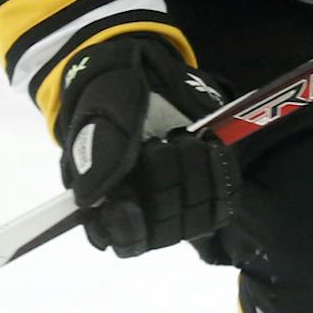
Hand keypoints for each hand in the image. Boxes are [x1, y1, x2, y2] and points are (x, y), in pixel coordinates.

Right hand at [54, 34, 237, 257]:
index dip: (127, 227)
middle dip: (165, 185)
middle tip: (160, 144)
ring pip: (194, 220)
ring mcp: (177, 203)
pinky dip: (220, 173)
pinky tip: (210, 145)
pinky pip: (223, 203)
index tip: (128, 201)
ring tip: (183, 138)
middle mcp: (142, 210)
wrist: (145, 72)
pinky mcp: (208, 190)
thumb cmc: (112, 94)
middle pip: (163, 231)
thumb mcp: (100, 112)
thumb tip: (88, 198)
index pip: (119, 240)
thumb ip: (98, 152)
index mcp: (104, 200)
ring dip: (194, 176)